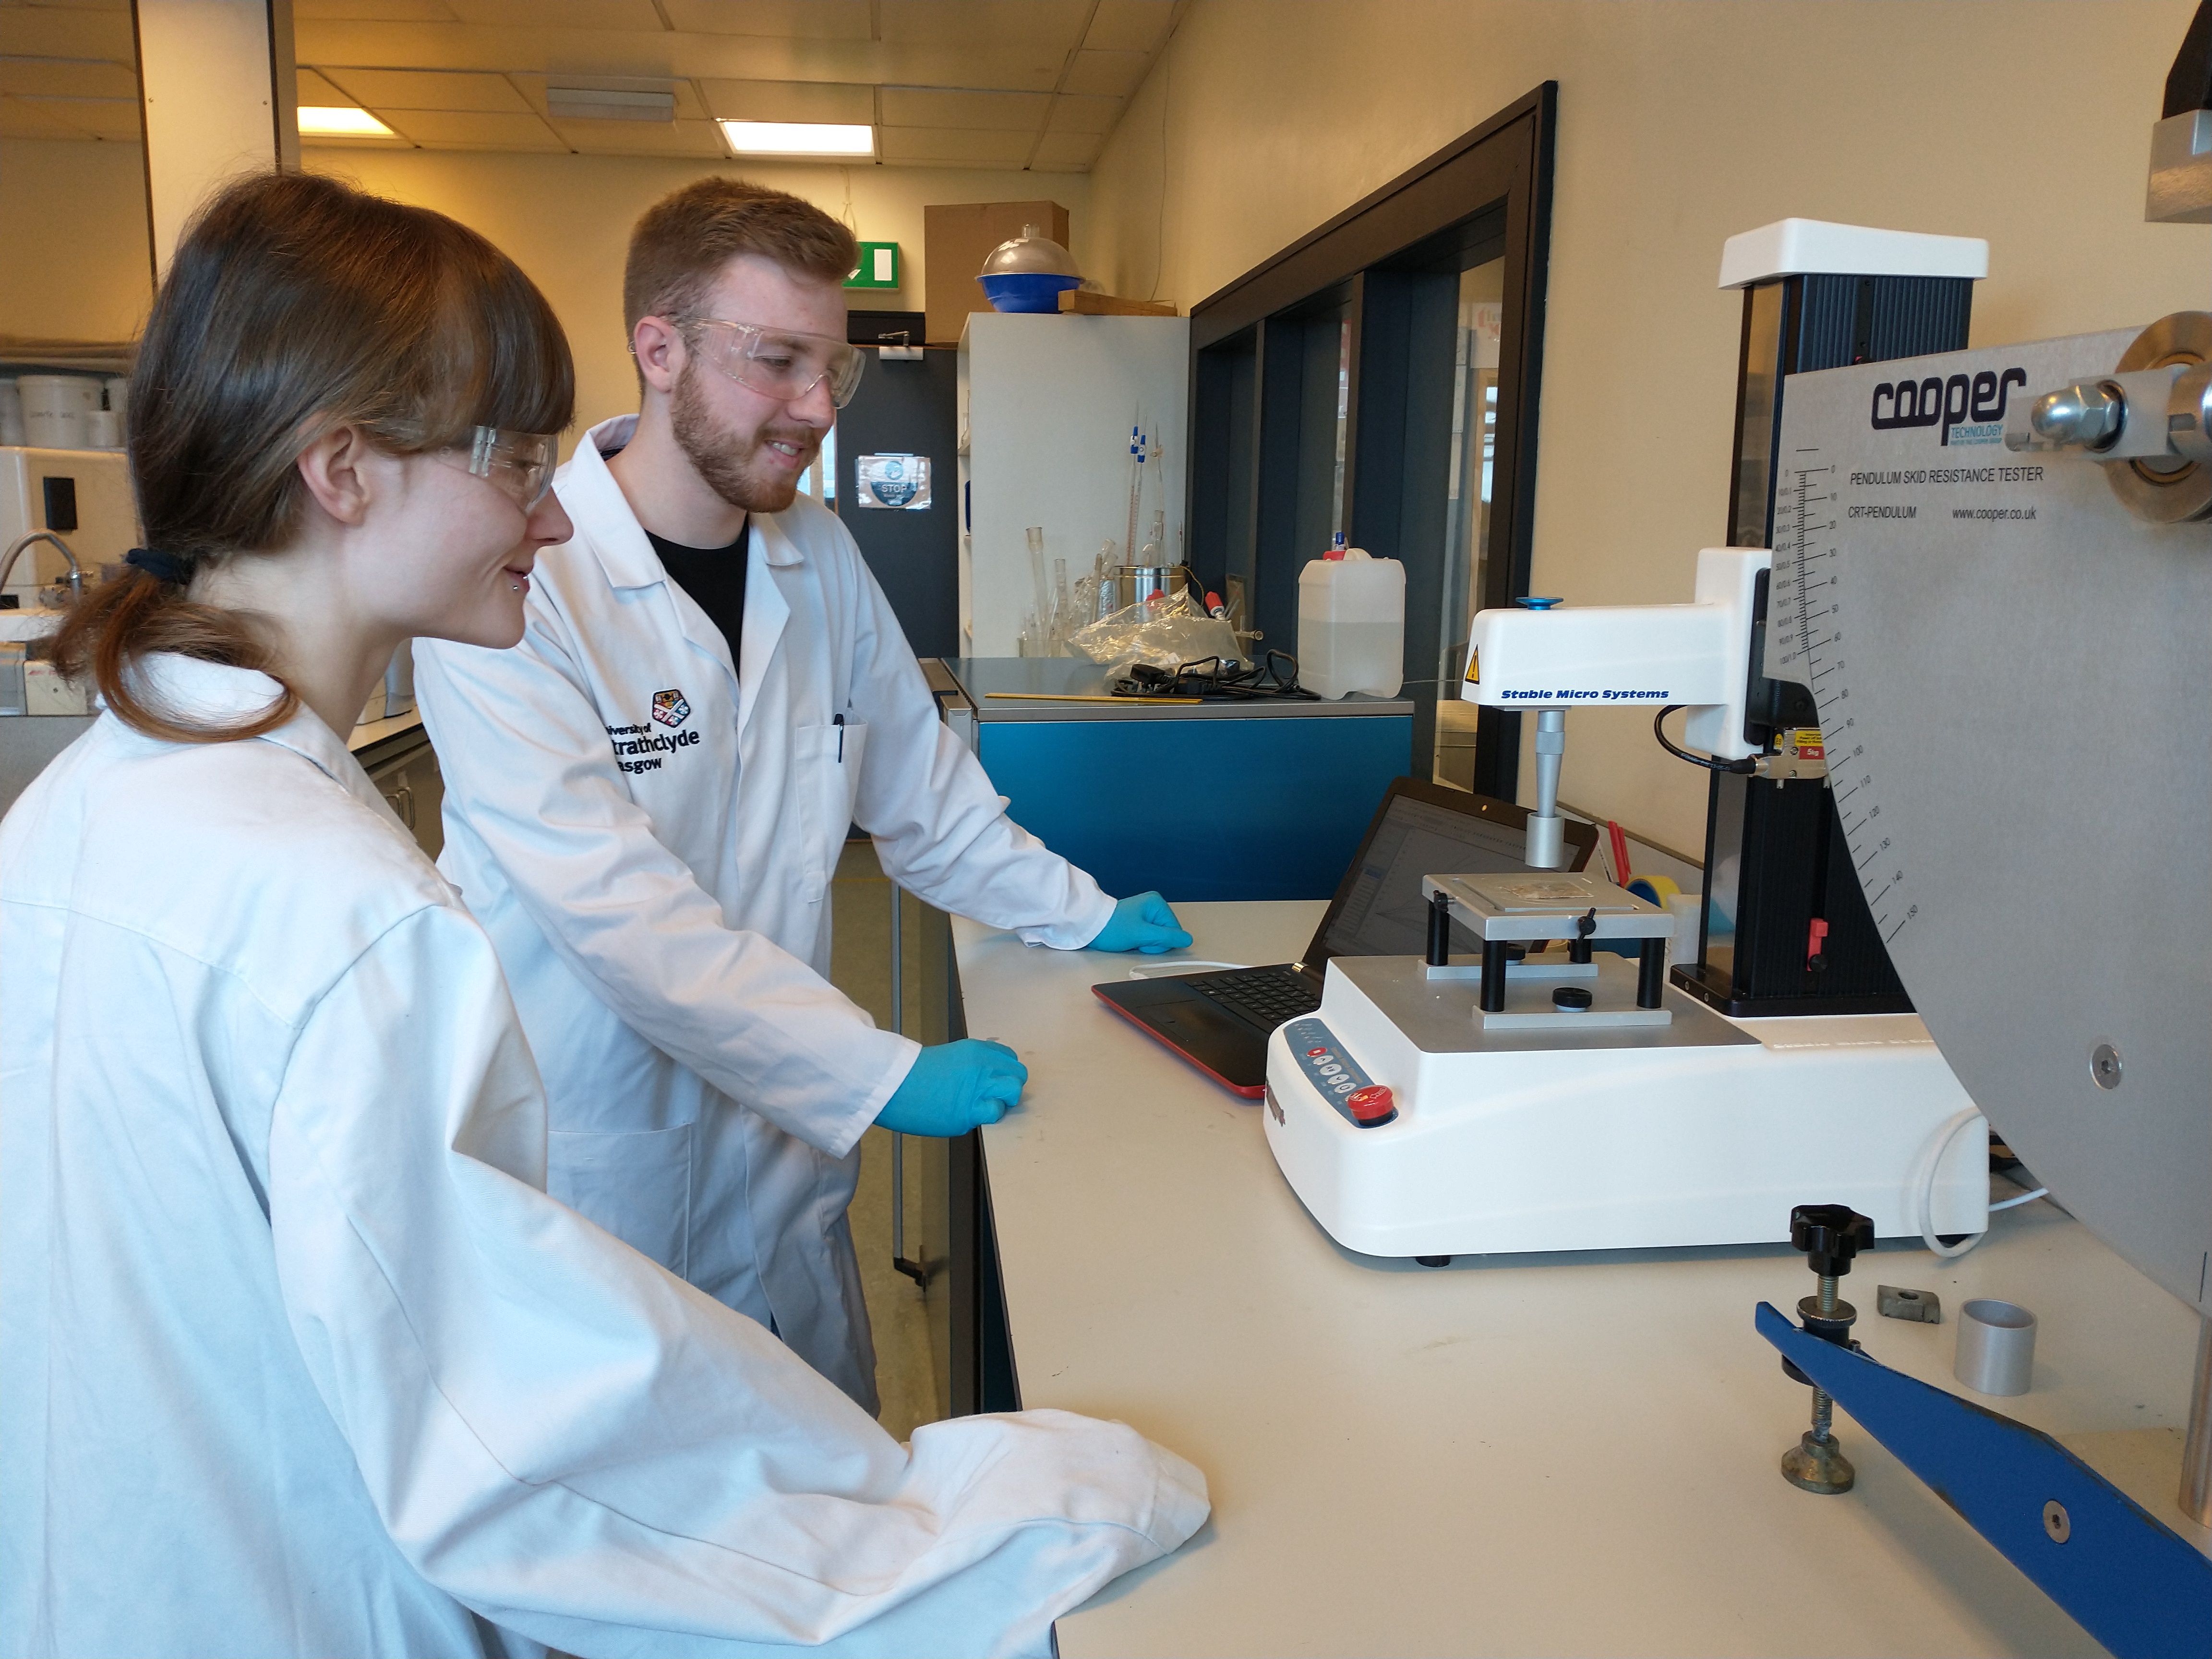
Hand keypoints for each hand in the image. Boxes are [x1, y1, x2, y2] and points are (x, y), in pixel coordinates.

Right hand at [874, 1039, 1027, 1136]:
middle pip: (1018, 1074)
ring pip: (1014, 1091)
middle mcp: (982, 1066)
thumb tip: (984, 1077)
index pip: (1009, 1058)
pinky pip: (995, 1113)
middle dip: (1010, 1086)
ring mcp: (977, 1088)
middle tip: (994, 1095)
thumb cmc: (913, 1073)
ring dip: (1004, 1100)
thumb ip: (971, 1065)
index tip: (996, 1080)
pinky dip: (989, 1115)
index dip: (1005, 1072)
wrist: (893, 1084)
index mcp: (976, 1050)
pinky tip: (973, 1114)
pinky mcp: (969, 1111)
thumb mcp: (950, 1057)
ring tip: (986, 1105)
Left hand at [1086, 891, 1193, 954]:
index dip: (1160, 941)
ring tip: (1130, 937)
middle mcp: (1154, 905)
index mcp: (1157, 903)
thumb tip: (1187, 939)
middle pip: (1167, 933)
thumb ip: (1167, 937)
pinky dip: (1141, 940)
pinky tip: (1130, 937)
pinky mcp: (1140, 920)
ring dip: (1146, 942)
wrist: (1090, 926)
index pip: (1174, 930)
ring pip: (1158, 937)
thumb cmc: (1112, 928)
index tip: (1144, 939)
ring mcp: (1147, 912)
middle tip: (1136, 939)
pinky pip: (1149, 936)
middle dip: (1152, 942)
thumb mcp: (1142, 934)